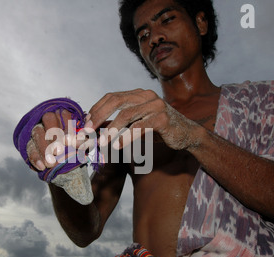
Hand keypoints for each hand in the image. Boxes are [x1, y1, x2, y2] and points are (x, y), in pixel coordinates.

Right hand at [27, 109, 79, 170]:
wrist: (66, 163)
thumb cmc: (76, 148)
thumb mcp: (82, 143)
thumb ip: (84, 138)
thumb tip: (86, 131)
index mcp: (65, 115)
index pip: (65, 115)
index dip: (68, 127)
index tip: (71, 142)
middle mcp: (50, 119)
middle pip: (49, 118)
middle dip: (55, 134)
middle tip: (60, 151)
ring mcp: (38, 129)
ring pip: (38, 132)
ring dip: (44, 148)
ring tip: (51, 162)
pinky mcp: (29, 142)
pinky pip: (30, 147)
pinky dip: (35, 157)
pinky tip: (42, 166)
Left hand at [86, 89, 200, 150]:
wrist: (186, 134)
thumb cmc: (159, 129)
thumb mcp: (137, 123)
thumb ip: (119, 121)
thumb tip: (95, 126)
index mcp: (138, 94)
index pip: (112, 96)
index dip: (97, 108)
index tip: (86, 122)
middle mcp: (146, 96)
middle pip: (116, 101)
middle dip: (99, 115)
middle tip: (88, 130)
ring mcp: (156, 105)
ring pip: (127, 114)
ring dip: (111, 129)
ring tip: (102, 141)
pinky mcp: (162, 118)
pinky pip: (140, 127)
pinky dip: (127, 137)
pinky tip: (118, 145)